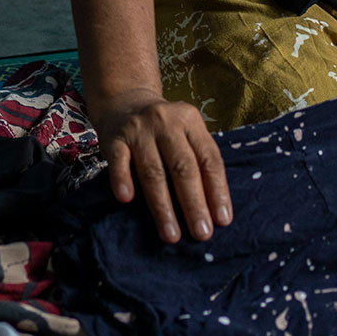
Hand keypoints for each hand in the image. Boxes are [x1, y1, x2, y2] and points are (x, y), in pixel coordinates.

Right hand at [93, 89, 230, 243]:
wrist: (124, 101)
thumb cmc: (163, 130)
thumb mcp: (186, 134)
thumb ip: (199, 162)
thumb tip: (214, 212)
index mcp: (191, 122)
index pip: (209, 159)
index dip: (217, 191)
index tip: (222, 220)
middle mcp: (166, 122)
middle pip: (183, 168)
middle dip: (193, 204)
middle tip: (201, 233)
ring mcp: (139, 129)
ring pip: (153, 171)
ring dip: (163, 206)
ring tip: (171, 234)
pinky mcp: (114, 137)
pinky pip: (119, 161)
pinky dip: (122, 179)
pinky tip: (127, 199)